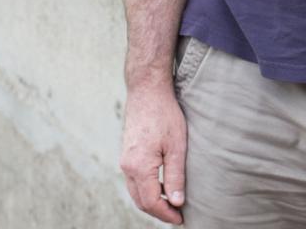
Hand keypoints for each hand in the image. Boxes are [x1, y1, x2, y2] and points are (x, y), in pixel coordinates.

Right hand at [119, 85, 187, 224]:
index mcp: (139, 166)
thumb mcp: (176, 146)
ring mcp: (124, 159)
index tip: (181, 218)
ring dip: (151, 201)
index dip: (166, 214)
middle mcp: (127, 166)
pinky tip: (162, 185)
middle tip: (177, 215)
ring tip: (171, 203)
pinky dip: (146, 188)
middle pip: (140, 201)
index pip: (151, 202)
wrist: (146, 90)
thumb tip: (176, 203)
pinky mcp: (126, 153)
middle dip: (158, 211)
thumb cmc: (164, 114)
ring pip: (135, 191)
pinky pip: (134, 179)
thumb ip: (176, 176)